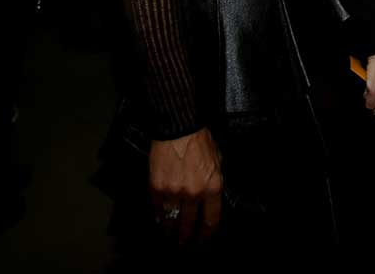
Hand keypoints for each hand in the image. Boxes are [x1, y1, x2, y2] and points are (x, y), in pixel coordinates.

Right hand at [148, 128, 222, 244]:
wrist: (178, 127)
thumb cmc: (200, 141)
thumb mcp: (217, 161)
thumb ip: (213, 181)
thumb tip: (210, 197)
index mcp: (212, 188)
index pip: (211, 220)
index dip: (206, 234)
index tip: (202, 240)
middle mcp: (194, 194)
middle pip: (189, 225)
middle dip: (186, 238)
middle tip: (183, 246)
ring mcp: (174, 192)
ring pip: (171, 220)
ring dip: (169, 231)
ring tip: (168, 237)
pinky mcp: (157, 188)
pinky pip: (157, 209)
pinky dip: (157, 216)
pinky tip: (158, 221)